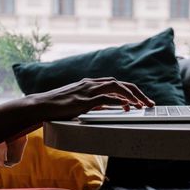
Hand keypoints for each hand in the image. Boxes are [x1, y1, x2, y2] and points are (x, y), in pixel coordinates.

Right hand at [0, 77, 153, 153]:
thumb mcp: (79, 102)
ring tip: (143, 105)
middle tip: (149, 103)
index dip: (130, 91)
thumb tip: (108, 106)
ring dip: (133, 96)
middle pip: (121, 83)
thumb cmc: (58, 106)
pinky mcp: (84, 99)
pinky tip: (128, 106)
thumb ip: (94, 102)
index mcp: (91, 84)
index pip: (116, 84)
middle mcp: (91, 83)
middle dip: (137, 92)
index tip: (140, 101)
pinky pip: (107, 97)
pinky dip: (119, 100)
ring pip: (117, 87)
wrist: (41, 105)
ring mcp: (88, 90)